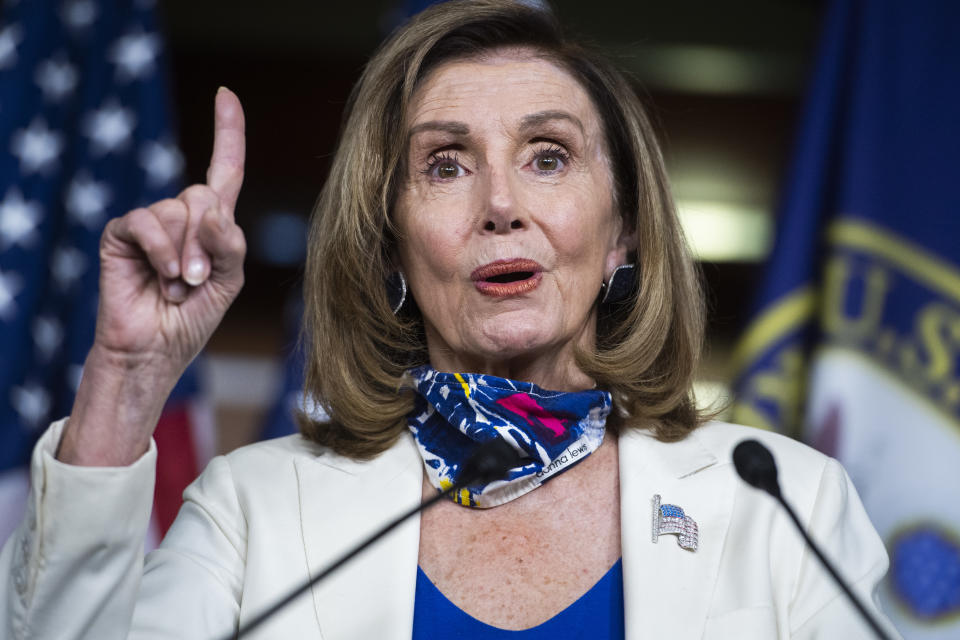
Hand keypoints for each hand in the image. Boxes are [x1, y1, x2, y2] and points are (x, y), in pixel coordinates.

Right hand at [59, 88, 246, 464]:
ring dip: (186, 253)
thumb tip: (211, 206)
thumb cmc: (192, 319)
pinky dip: (161, 250)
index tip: (225, 95)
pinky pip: (147, 221)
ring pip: (177, 209)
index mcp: (212, 226)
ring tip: (177, 286)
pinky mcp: (122, 234)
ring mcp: (150, 224)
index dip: (228, 133)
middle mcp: (181, 218)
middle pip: (203, 194)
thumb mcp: (228, 281)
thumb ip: (230, 243)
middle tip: (198, 280)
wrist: (155, 350)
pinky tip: (161, 277)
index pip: (224, 170)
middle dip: (208, 240)